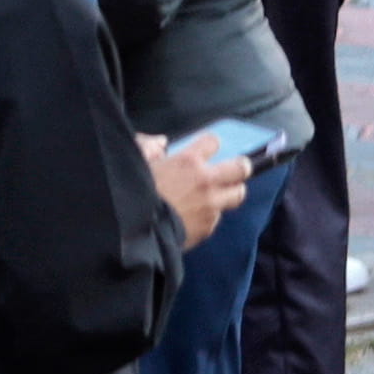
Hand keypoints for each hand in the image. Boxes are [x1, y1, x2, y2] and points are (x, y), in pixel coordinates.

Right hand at [140, 131, 238, 249]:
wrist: (133, 232)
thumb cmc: (132, 195)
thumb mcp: (136, 162)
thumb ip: (150, 148)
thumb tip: (160, 143)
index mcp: (188, 161)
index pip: (213, 142)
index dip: (210, 145)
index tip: (207, 149)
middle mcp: (205, 182)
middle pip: (242, 169)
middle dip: (240, 168)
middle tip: (233, 170)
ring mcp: (210, 206)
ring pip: (237, 196)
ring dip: (228, 194)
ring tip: (216, 195)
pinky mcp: (208, 228)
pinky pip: (216, 218)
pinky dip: (209, 217)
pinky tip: (194, 218)